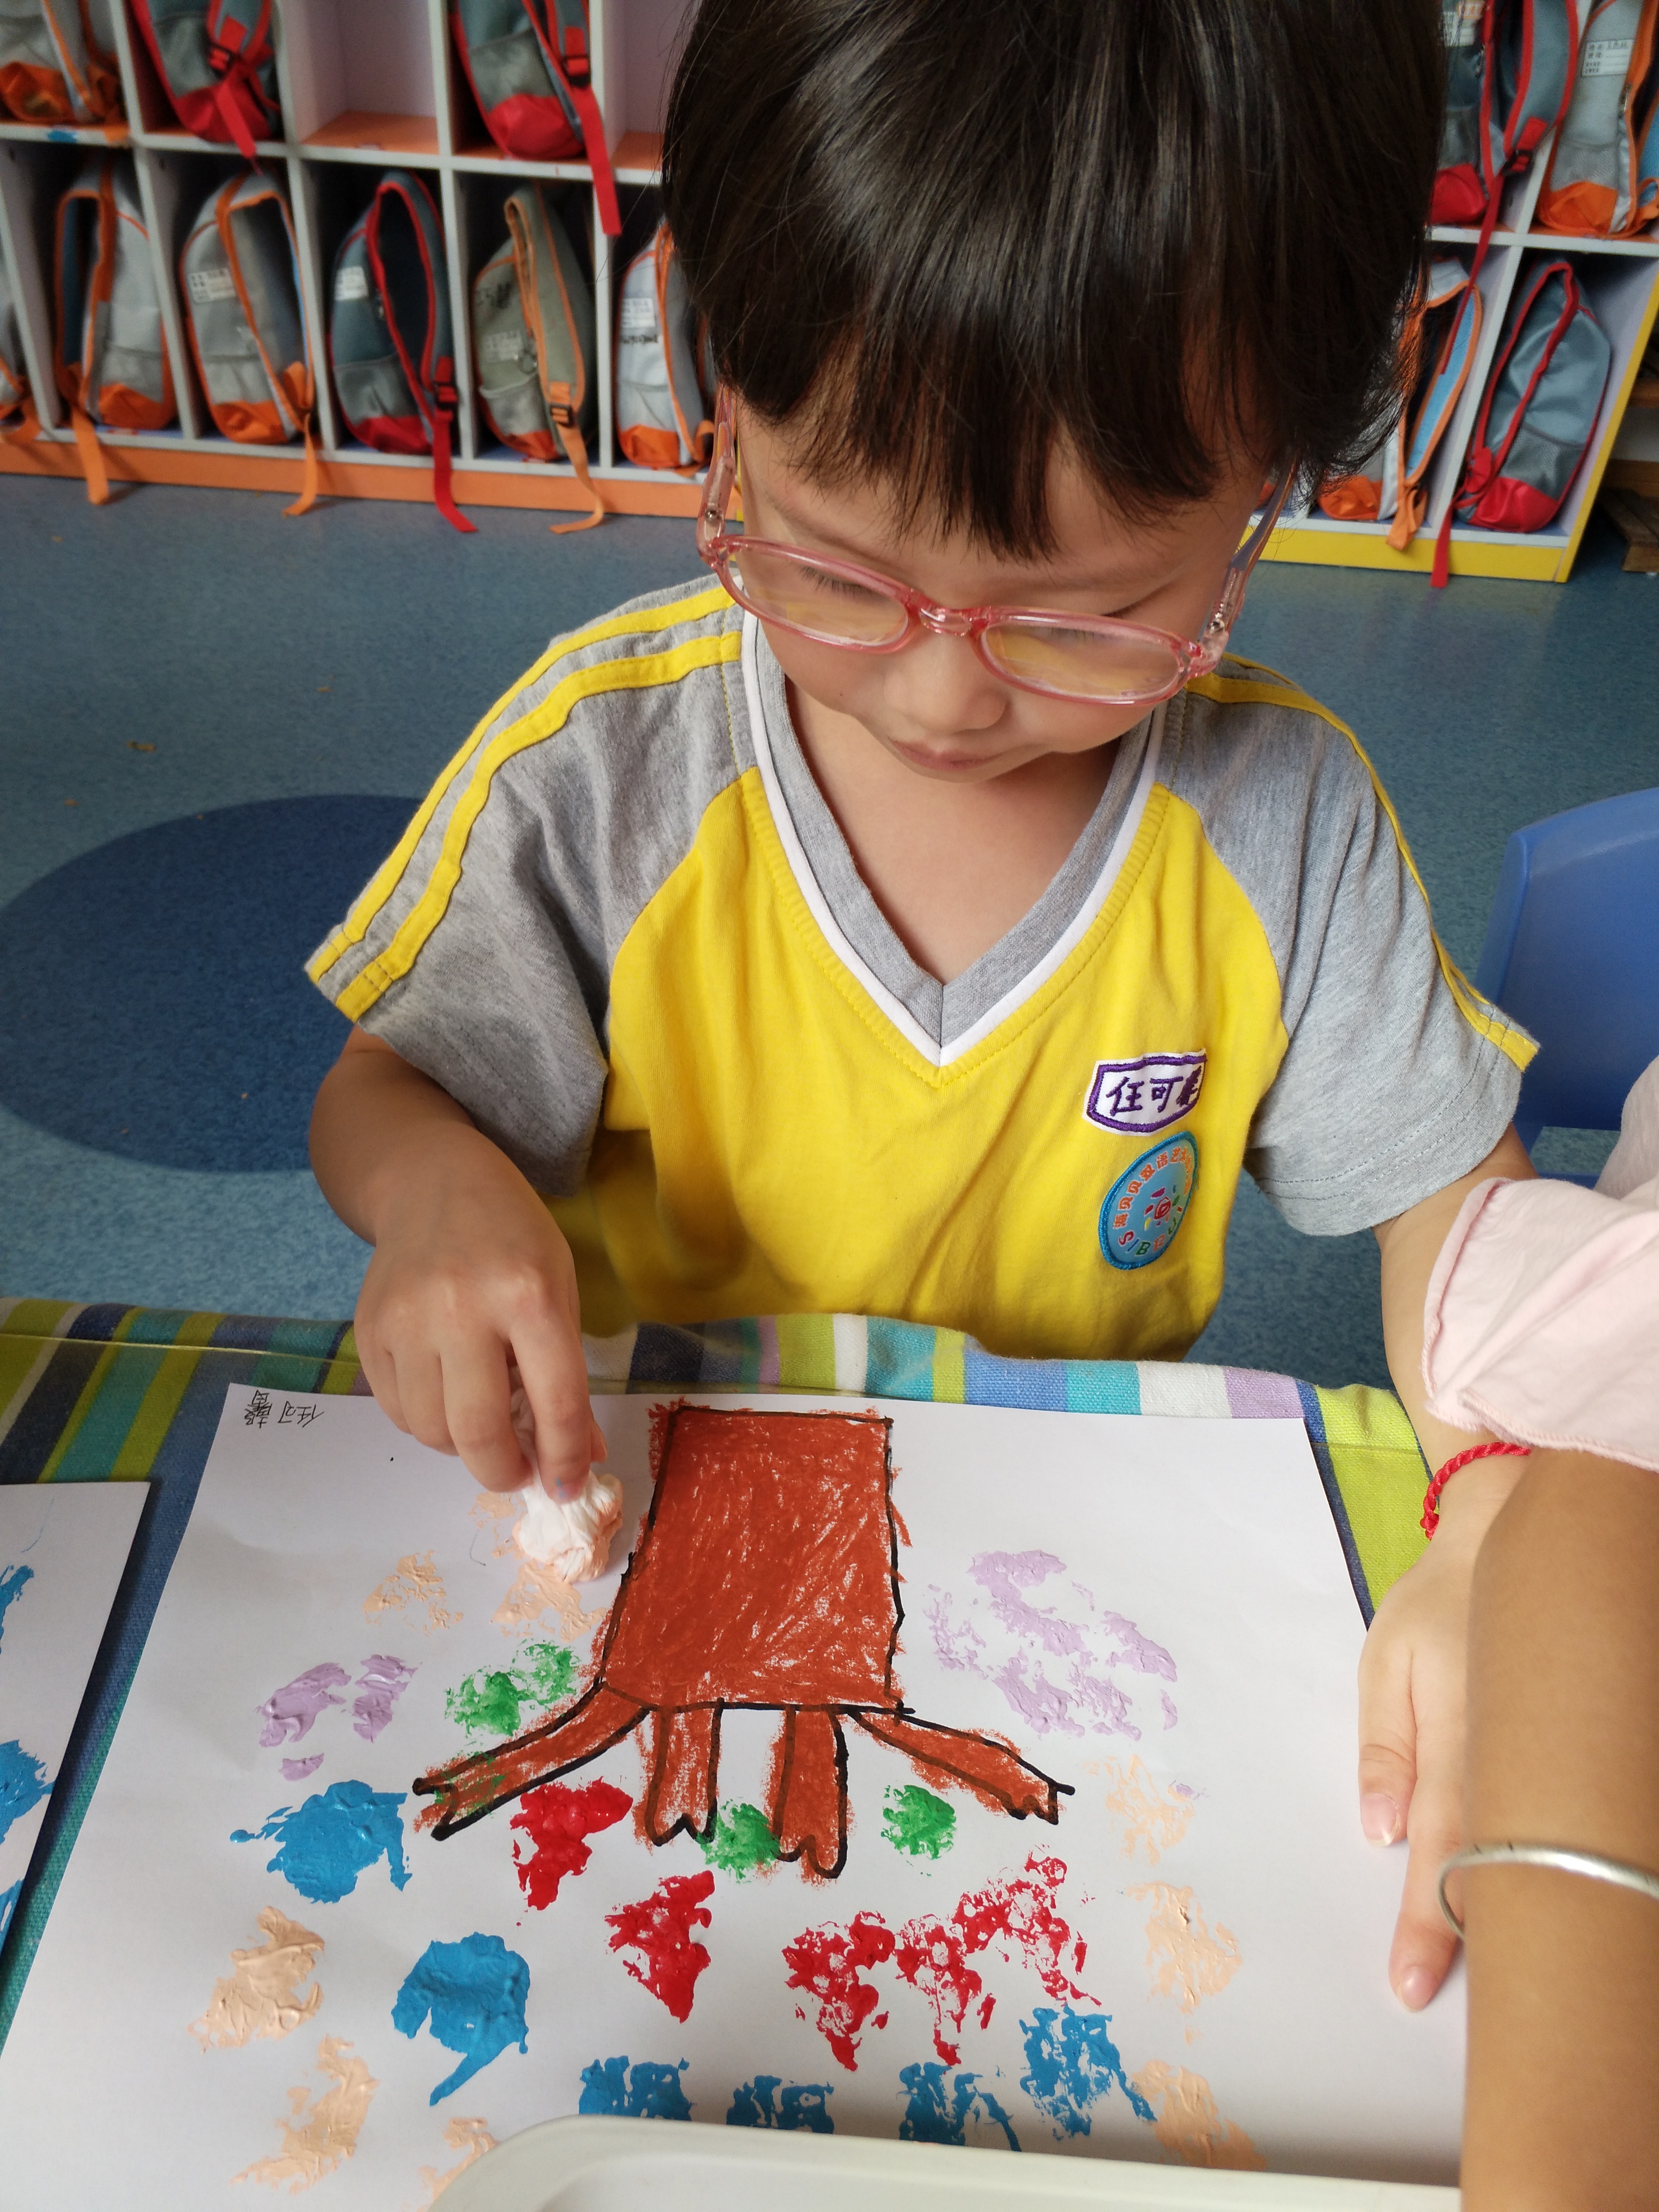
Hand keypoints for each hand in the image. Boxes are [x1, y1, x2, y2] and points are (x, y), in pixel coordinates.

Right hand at [352, 1123, 605, 1500]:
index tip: (568, 1488)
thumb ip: (568, 1375)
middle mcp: (462, 1308)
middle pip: (479, 1432)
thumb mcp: (560, 1289)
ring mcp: (407, 1320)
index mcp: (529, 1295)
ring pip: (431, 1432)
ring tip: (482, 1420)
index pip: (557, 1402)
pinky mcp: (369, 1330)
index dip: (565, 1460)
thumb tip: (578, 1459)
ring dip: (462, 1447)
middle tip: (518, 1473)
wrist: (431, 1182)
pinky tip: (445, 1391)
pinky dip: (426, 1421)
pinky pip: (397, 1411)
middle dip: (504, 1472)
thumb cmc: (511, 1237)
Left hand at [1355, 1459, 1523, 2007]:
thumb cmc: (1437, 1605)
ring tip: (1493, 1974)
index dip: (1424, 1923)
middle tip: (1433, 1995)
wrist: (1514, 1547)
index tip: (1409, 1982)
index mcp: (1454, 1738)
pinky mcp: (1562, 1749)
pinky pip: (1551, 1814)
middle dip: (1466, 1939)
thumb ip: (1383, 1744)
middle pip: (1489, 1867)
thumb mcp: (1386, 1658)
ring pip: (1527, 1848)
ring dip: (1507, 1908)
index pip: (1439, 1850)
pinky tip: (1536, 1896)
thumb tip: (1379, 1828)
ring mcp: (1542, 1756)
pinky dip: (1539, 1857)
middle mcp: (1506, 1759)